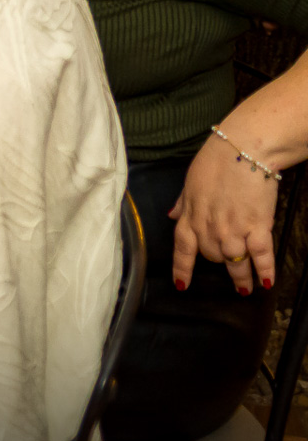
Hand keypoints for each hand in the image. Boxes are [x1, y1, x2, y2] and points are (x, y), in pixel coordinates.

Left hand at [170, 133, 278, 294]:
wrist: (242, 150)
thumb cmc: (215, 162)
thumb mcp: (190, 182)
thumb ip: (182, 203)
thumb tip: (171, 216)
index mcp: (191, 215)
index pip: (182, 249)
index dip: (182, 269)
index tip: (182, 285)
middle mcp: (209, 227)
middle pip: (211, 257)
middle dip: (217, 262)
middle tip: (227, 266)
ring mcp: (233, 229)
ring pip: (234, 262)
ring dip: (241, 278)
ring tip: (245, 290)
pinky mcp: (257, 226)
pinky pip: (261, 255)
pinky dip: (265, 270)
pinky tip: (268, 282)